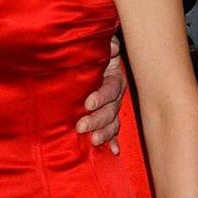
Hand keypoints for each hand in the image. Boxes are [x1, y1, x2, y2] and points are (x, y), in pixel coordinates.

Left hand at [76, 34, 124, 153]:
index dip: (101, 96)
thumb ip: (106, 46)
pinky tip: (113, 151)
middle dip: (97, 120)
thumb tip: (113, 48)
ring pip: (113, 122)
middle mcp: (116, 95)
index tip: (88, 103)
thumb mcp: (98, 48)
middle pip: (111, 109)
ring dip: (104, 133)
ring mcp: (113, 107)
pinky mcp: (108, 118)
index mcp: (114, 77)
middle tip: (81, 127)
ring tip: (94, 141)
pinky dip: (112, 141)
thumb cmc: (93, 55)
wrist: (94, 63)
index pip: (111, 88)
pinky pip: (113, 131)